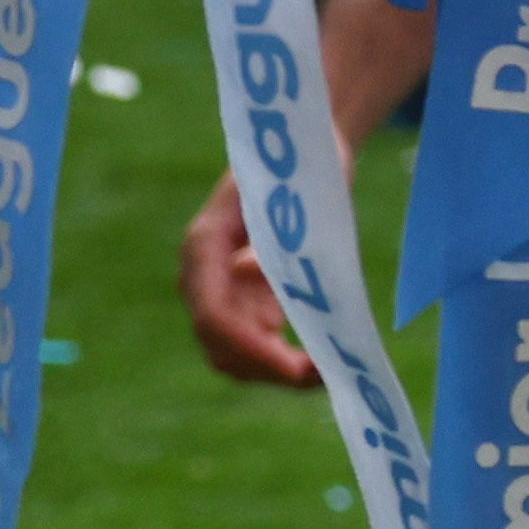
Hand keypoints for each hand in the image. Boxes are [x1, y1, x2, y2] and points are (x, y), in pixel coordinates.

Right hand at [178, 169, 314, 385]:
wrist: (294, 154)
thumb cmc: (295, 166)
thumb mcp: (290, 188)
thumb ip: (272, 226)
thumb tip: (246, 270)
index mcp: (204, 245)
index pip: (212, 314)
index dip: (248, 346)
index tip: (292, 366)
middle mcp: (202, 276)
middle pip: (219, 345)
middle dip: (266, 368)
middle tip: (322, 374)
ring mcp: (219, 292)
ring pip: (231, 356)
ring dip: (274, 373)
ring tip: (326, 372)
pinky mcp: (242, 302)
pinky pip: (250, 348)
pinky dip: (279, 363)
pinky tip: (319, 365)